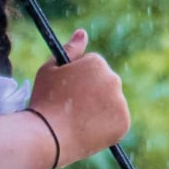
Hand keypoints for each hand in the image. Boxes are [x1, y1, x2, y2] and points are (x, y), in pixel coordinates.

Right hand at [28, 30, 129, 167]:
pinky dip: (105, 125)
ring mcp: (120, 102)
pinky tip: (88, 129)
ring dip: (99, 108)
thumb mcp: (50, 69)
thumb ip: (70, 49)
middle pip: (104, 83)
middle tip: (71, 108)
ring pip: (110, 102)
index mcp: (97, 62)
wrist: (48, 136)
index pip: (92, 67)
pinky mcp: (124, 123)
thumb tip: (83, 32)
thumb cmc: (45, 100)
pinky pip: (116, 121)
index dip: (77, 80)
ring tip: (77, 120)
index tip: (66, 93)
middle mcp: (113, 79)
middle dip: (91, 92)